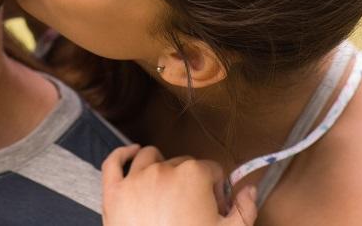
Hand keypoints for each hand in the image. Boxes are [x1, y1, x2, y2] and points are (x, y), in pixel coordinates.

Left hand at [102, 145, 257, 225]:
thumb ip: (246, 209)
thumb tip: (249, 188)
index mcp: (193, 175)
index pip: (211, 170)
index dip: (217, 188)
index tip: (216, 205)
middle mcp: (163, 169)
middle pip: (182, 163)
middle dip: (191, 180)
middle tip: (193, 206)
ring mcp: (135, 179)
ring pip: (149, 157)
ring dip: (160, 164)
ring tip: (166, 184)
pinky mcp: (113, 192)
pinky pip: (113, 163)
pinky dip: (122, 154)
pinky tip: (132, 153)